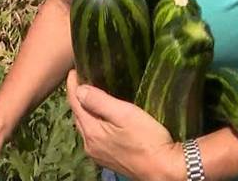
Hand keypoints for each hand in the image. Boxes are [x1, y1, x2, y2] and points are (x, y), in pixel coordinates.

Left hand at [66, 70, 183, 180]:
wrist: (165, 169)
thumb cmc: (148, 139)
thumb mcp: (125, 114)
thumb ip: (99, 102)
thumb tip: (79, 89)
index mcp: (92, 132)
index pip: (75, 104)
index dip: (72, 85)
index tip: (73, 69)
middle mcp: (90, 145)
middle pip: (79, 116)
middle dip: (78, 98)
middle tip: (83, 79)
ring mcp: (99, 155)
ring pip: (86, 127)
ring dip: (86, 111)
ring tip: (92, 95)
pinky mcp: (109, 160)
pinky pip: (95, 137)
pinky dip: (94, 123)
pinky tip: (103, 118)